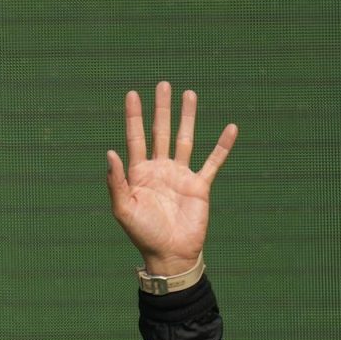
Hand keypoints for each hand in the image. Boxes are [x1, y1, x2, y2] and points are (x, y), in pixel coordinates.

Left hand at [106, 82, 236, 275]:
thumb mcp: (123, 209)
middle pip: (160, 131)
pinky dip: (222, 146)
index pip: (136, 137)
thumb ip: (117, 181)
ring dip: (187, 117)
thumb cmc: (143, 234)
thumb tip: (110, 152)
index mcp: (139, 173)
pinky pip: (213, 162)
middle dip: (162, 108)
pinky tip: (230, 128)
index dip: (134, 116)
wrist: (171, 255)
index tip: (133, 94)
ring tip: (189, 94)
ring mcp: (181, 176)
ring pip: (185, 139)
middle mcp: (160, 169)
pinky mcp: (200, 186)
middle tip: (163, 84)